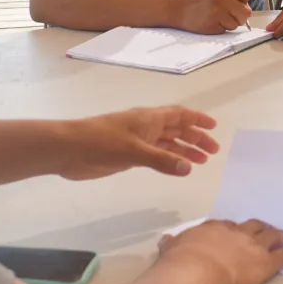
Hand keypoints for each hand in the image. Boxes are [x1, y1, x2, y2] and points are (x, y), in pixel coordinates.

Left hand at [56, 106, 220, 178]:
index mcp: (149, 118)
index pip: (180, 115)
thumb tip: (189, 168)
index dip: (197, 120)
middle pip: (177, 129)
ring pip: (167, 143)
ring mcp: (137, 140)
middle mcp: (146, 127)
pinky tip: (177, 168)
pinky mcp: (127, 154)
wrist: (68, 149)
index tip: (214, 128)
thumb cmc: (101, 142)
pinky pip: (155, 155)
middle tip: (213, 152)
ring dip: (184, 150)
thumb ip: (162, 161)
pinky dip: (168, 160)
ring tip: (201, 162)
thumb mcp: (134, 152)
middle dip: (195, 138)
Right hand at [158, 219, 282, 283]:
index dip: (233, 229)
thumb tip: (167, 240)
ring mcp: (252, 247)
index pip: (226, 226)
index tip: (235, 231)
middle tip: (267, 228)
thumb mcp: (172, 249)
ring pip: (270, 237)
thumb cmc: (180, 262)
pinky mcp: (265, 263)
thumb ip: (173, 244)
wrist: (196, 272)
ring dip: (278, 235)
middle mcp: (235, 234)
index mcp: (212, 229)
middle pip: (252, 227)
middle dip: (260, 227)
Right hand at [175, 0, 252, 33]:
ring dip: (229, 23)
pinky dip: (221, 29)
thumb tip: (248, 11)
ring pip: (237, 23)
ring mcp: (216, 11)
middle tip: (229, 15)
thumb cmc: (200, 1)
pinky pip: (226, 30)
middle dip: (240, 16)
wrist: (180, 9)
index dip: (244, 1)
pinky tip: (212, 22)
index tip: (237, 3)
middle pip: (246, 12)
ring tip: (217, 18)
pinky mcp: (212, 24)